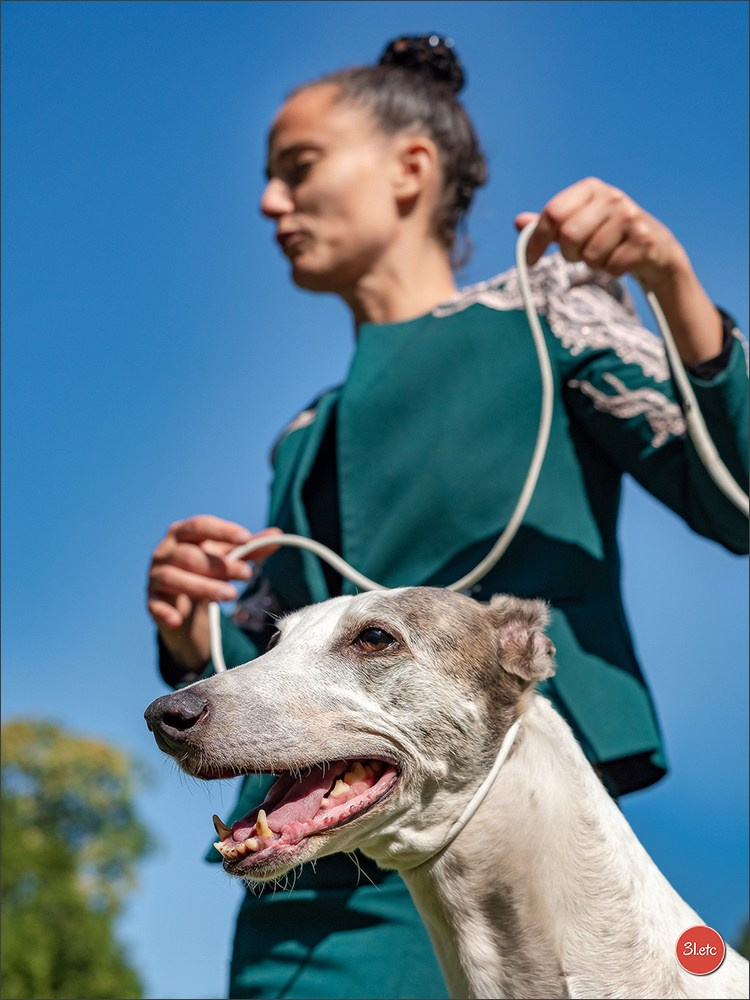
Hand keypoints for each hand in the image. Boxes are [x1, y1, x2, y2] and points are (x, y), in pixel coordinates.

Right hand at [147, 515, 280, 668]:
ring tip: (231, 595)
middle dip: (219, 565)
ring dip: (202, 587)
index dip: (222, 531)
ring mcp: (155, 575)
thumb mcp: (227, 557)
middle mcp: (165, 551)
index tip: (245, 538)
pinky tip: (179, 620)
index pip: (200, 526)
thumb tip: (277, 536)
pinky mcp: (151, 600)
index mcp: (183, 533)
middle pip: (189, 555)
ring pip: (173, 578)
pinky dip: (165, 611)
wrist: (182, 599)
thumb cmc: (206, 569)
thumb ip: (250, 548)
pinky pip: (155, 605)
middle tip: (247, 574)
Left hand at [514, 177, 722, 364]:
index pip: (553, 212)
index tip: (530, 259)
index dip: (537, 239)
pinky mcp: (644, 239)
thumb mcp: (577, 225)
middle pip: (569, 235)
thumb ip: (549, 225)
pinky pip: (610, 267)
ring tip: (603, 255)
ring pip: (590, 254)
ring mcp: (630, 216)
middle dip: (569, 254)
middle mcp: (612, 197)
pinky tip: (620, 261)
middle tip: (578, 256)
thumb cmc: (607, 235)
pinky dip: (610, 271)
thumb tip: (518, 222)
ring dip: (592, 264)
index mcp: (591, 189)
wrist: (655, 248)